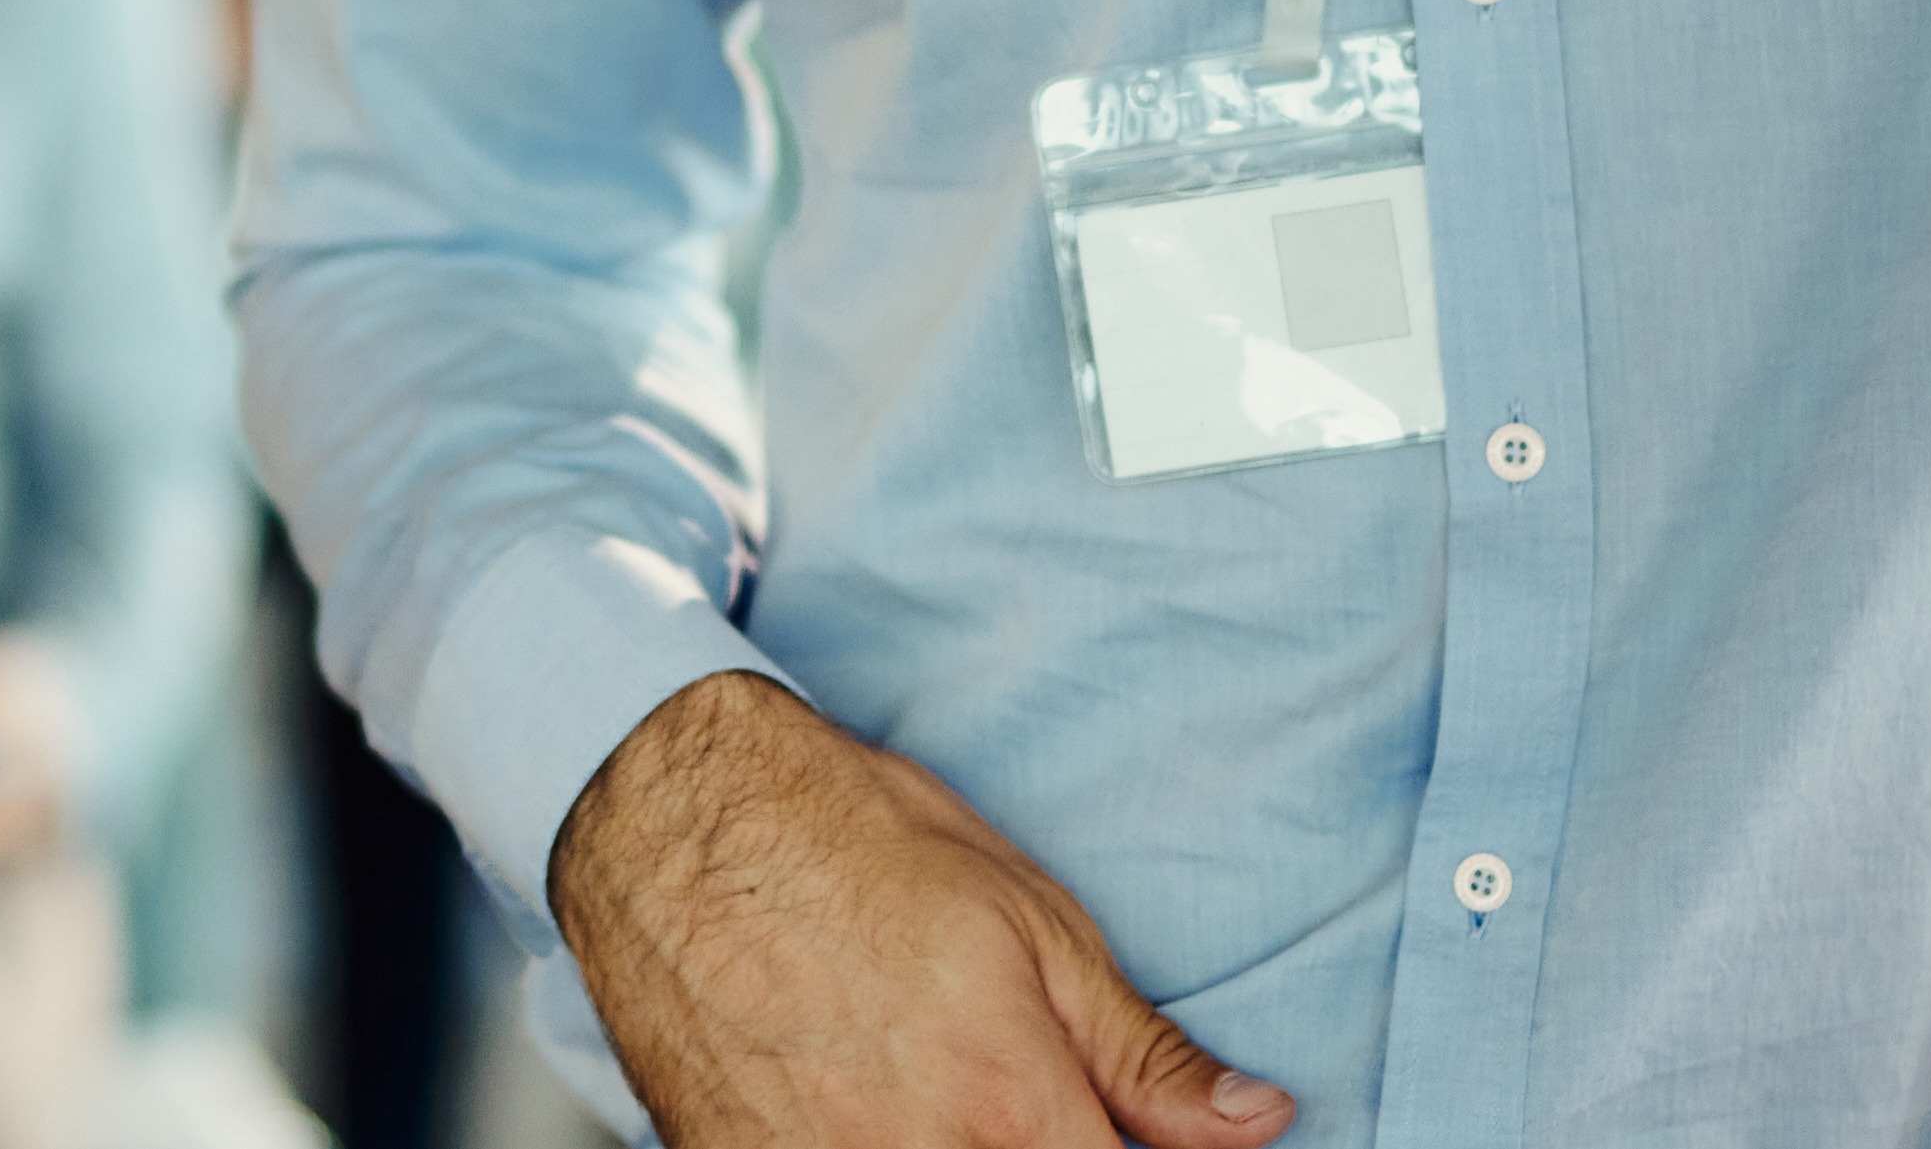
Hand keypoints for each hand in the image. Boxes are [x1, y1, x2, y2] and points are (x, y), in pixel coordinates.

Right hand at [549, 673, 1285, 1148]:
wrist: (669, 815)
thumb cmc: (855, 842)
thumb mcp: (1033, 923)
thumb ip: (1146, 1054)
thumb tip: (1262, 1122)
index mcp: (1008, 1103)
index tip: (1127, 1135)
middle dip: (1048, 1148)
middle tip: (1026, 1102)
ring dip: (965, 1145)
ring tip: (940, 1088)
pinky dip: (861, 1145)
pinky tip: (863, 1101)